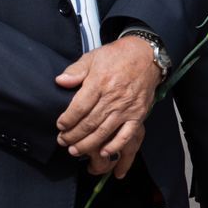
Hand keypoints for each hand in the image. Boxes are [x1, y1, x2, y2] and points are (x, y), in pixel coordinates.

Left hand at [55, 36, 160, 171]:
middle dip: (72, 135)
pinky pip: (126, 134)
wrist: (147, 56)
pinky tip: (104, 152)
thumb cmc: (117, 56)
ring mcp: (127, 107)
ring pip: (104, 132)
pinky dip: (115, 145)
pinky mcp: (138, 114)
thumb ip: (76, 70)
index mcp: (100, 82)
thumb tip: (60, 81)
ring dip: (87, 144)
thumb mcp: (93, 57)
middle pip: (89, 123)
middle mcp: (113, 97)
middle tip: (62, 141)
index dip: (67, 120)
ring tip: (75, 150)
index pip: (79, 107)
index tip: (60, 125)